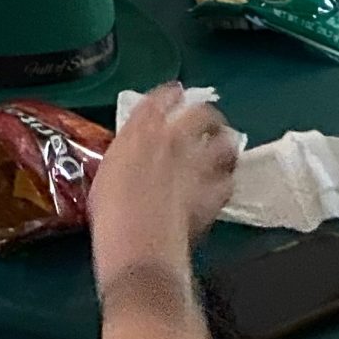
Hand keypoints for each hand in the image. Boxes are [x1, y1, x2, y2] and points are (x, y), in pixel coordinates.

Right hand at [90, 81, 240, 292]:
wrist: (139, 243)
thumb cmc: (110, 213)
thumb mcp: (108, 173)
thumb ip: (126, 156)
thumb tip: (133, 155)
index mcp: (141, 131)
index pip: (162, 98)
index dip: (171, 95)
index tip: (175, 95)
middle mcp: (174, 139)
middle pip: (201, 113)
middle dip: (206, 115)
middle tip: (207, 123)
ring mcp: (199, 164)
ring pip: (225, 141)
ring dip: (224, 143)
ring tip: (223, 150)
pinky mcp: (215, 190)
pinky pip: (229, 179)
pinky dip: (227, 179)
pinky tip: (222, 185)